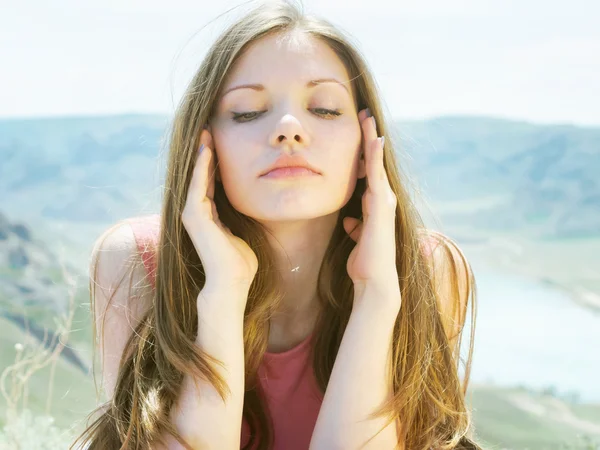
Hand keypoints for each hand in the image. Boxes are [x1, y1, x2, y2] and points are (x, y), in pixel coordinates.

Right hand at [182, 125, 257, 303]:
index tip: (219, 143)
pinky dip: (201, 168)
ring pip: (196, 177)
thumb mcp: (238, 231)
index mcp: (207, 216)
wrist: (232, 282)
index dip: (212, 163)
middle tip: (208, 129)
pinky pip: (197, 185)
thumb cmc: (239, 262)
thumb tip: (243, 207)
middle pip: (199, 175)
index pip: (208, 182)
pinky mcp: (194, 216)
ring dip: (201, 154)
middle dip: (204, 153)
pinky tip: (207, 151)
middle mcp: (195, 213)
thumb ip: (234, 218)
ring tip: (206, 133)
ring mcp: (192, 214)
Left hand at [342, 109, 399, 305]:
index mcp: (374, 204)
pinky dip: (375, 159)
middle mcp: (382, 199)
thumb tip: (348, 221)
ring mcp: (383, 200)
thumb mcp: (357, 238)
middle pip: (375, 162)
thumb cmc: (365, 260)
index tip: (359, 131)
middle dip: (370, 137)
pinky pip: (376, 176)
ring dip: (372, 140)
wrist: (375, 278)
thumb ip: (355, 226)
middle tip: (365, 113)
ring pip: (377, 164)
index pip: (368, 172)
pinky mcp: (380, 205)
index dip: (364, 152)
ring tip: (367, 119)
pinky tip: (374, 142)